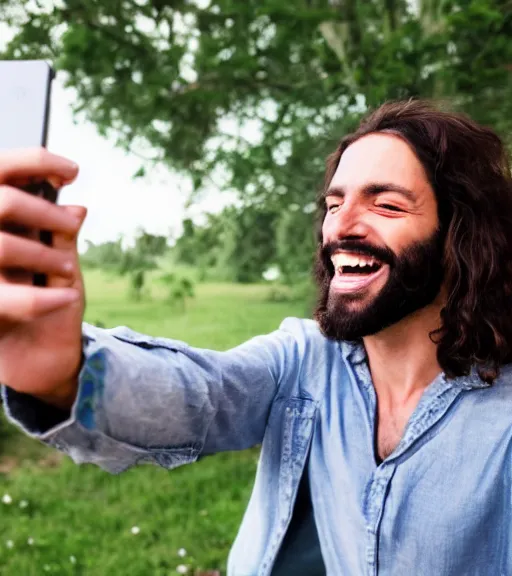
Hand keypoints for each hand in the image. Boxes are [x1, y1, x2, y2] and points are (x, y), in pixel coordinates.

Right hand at [0, 148, 86, 409]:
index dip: (34, 163)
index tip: (73, 172)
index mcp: (2, 229)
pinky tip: (66, 298)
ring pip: (3, 246)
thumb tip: (76, 206)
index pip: (2, 173)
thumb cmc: (52, 305)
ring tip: (67, 272)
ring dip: (44, 255)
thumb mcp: (62, 269)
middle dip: (43, 211)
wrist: (44, 358)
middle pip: (1, 203)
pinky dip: (42, 298)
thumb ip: (62, 240)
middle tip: (70, 226)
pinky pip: (10, 297)